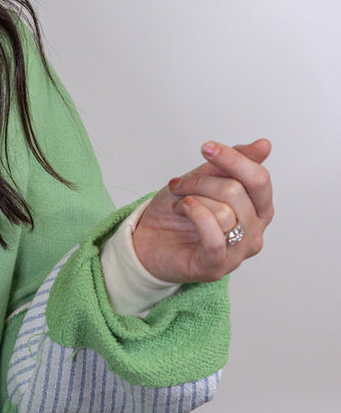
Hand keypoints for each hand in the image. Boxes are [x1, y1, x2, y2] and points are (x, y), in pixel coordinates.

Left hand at [131, 139, 272, 283]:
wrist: (148, 241)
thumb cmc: (177, 213)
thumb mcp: (203, 179)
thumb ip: (233, 164)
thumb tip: (264, 145)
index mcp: (258, 209)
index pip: (259, 179)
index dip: (233, 159)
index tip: (207, 148)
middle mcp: (254, 232)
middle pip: (237, 192)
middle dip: (202, 181)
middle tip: (180, 185)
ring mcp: (238, 252)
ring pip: (225, 212)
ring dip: (192, 199)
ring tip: (179, 204)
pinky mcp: (217, 267)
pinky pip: (215, 237)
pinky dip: (196, 216)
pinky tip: (183, 209)